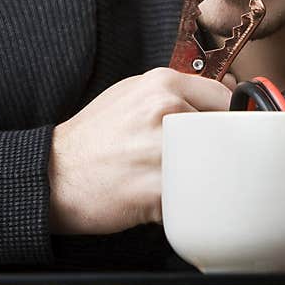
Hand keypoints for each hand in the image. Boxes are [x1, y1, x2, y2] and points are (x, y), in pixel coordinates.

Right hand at [48, 67, 236, 234]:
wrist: (53, 175)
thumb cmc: (95, 137)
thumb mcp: (132, 94)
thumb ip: (178, 91)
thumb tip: (228, 91)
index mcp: (162, 85)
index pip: (226, 97)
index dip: (231, 118)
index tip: (229, 131)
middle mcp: (165, 112)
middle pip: (227, 131)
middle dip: (222, 149)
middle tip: (206, 158)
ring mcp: (162, 150)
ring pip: (216, 164)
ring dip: (209, 175)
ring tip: (187, 177)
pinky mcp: (158, 189)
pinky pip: (196, 195)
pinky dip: (190, 199)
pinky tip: (169, 195)